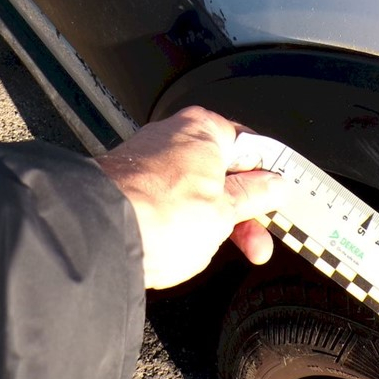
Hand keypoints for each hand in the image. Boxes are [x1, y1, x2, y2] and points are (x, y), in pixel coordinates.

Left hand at [96, 106, 283, 289]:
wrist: (97, 237)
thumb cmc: (159, 214)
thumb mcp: (225, 211)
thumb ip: (253, 196)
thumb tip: (273, 185)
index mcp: (204, 129)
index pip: (251, 146)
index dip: (268, 176)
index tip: (280, 200)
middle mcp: (173, 137)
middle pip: (222, 171)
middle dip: (241, 211)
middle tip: (256, 240)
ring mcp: (147, 162)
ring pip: (194, 190)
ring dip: (211, 222)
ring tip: (213, 250)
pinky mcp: (127, 188)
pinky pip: (167, 203)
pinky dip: (179, 224)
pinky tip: (181, 246)